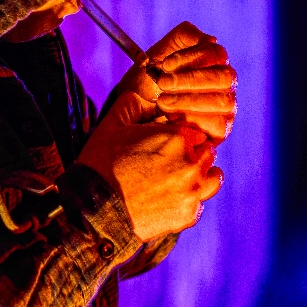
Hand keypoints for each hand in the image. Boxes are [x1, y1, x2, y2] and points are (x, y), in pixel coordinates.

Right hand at [77, 92, 223, 240]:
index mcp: (177, 138)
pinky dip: (190, 201)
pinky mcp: (188, 215)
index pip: (195, 132)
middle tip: (169, 162)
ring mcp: (192, 191)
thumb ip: (132, 103)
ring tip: (178, 180)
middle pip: (207, 152)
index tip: (167, 144)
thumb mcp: (112, 125)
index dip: (182, 136)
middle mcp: (191, 163)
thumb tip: (143, 91)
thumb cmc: (100, 164)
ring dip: (201, 176)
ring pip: (213, 177)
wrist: (93, 209)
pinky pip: (200, 203)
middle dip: (193, 154)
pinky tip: (171, 199)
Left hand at [111, 21, 236, 143]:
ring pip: (223, 101)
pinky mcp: (220, 131)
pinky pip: (218, 125)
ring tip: (163, 102)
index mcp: (213, 63)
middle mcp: (225, 85)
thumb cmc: (149, 82)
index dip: (192, 57)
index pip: (216, 54)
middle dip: (191, 79)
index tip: (166, 64)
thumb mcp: (160, 53)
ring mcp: (226, 108)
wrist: (134, 113)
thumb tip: (211, 40)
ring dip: (189, 100)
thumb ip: (182, 37)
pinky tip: (172, 118)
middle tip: (163, 83)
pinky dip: (193, 120)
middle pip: (225, 77)